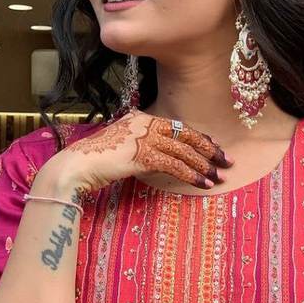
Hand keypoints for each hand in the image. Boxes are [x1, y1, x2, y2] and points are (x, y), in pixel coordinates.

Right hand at [39, 109, 233, 194]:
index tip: (214, 147)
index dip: (198, 137)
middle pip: (184, 135)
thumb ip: (141, 147)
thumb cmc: (96, 161)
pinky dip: (191, 175)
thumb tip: (160, 158)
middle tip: (227, 160)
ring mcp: (142, 137)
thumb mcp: (122, 148)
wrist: (76, 167)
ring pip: (182, 151)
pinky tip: (202, 184)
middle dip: (208, 149)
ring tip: (218, 177)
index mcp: (140, 118)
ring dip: (203, 166)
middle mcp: (143, 123)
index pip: (176, 126)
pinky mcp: (141, 154)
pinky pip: (174, 165)